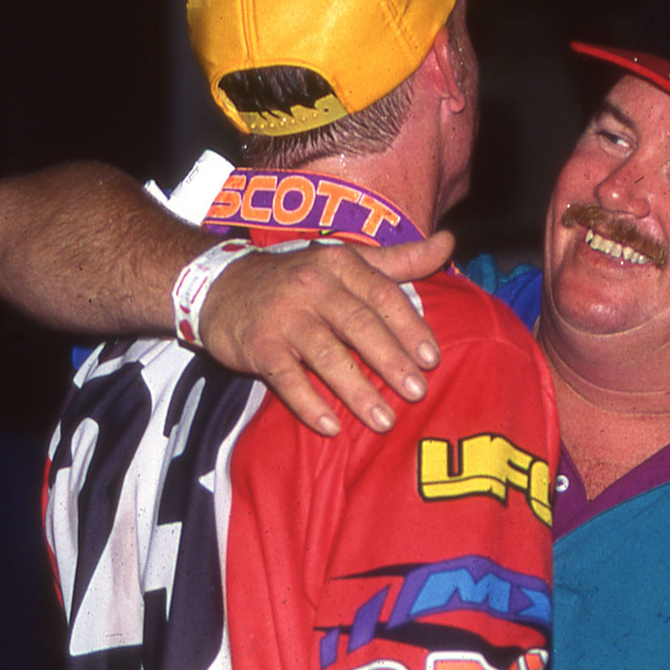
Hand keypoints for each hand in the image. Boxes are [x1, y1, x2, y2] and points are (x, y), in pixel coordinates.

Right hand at [198, 232, 452, 435]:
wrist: (220, 286)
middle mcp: (312, 286)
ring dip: (357, 391)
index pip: (382, 295)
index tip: (431, 359)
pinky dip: (309, 404)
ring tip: (384, 420)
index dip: (409, 327)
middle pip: (359, 326)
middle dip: (391, 361)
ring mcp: (284, 317)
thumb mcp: (345, 261)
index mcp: (339, 264)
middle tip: (417, 392)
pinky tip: (330, 427)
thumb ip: (399, 259)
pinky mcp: (259, 346)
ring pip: (327, 356)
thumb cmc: (297, 279)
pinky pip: (287, 379)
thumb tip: (448, 243)